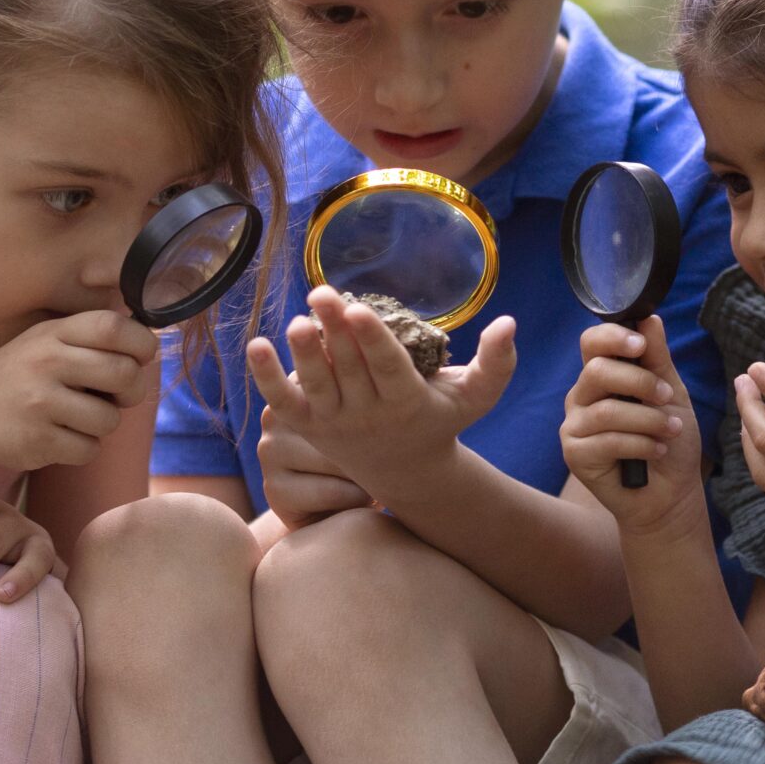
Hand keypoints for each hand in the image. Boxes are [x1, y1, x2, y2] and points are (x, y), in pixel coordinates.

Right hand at [0, 311, 159, 474]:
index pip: (114, 326)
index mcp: (53, 333)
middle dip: (131, 391)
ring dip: (103, 424)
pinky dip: (83, 449)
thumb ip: (90, 338)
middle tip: (115, 396)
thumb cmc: (18, 378)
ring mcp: (40, 403)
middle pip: (124, 374)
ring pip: (111, 419)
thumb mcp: (45, 342)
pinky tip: (60, 438)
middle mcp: (46, 362)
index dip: (141, 343)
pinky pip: (89, 449)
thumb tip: (150, 344)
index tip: (141, 357)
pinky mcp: (37, 441)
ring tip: (77, 418)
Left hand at [243, 286, 515, 504]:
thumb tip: (510, 320)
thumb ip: (497, 363)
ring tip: (296, 322)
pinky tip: (255, 345)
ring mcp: (335, 423)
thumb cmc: (441, 421)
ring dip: (304, 355)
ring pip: (317, 387)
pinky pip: (285, 403)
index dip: (371, 340)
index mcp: (407, 402)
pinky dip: (268, 378)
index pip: (387, 369)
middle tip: (320, 292)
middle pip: (349, 370)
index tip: (357, 309)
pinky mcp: (309, 427)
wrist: (405, 471)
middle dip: (333, 332)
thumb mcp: (475, 397)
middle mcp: (369, 415)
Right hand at [561, 317, 705, 534]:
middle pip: (597, 371)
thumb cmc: (670, 440)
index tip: (640, 345)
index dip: (613, 337)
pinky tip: (657, 450)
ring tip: (671, 430)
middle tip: (668, 397)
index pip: (591, 342)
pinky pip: (607, 441)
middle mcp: (581, 396)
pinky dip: (641, 444)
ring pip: (607, 410)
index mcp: (601, 376)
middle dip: (640, 381)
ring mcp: (574, 426)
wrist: (671, 493)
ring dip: (648, 419)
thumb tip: (650, 317)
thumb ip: (658, 359)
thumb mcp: (672, 394)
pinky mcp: (575, 454)